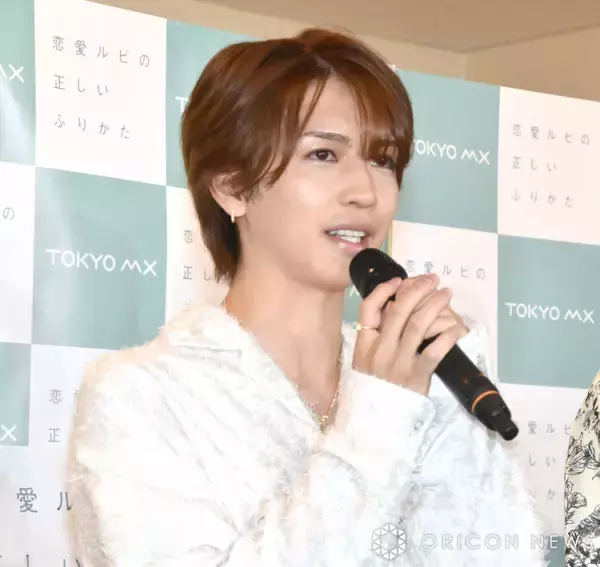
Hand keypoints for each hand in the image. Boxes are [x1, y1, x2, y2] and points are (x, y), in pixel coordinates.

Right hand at [352, 274, 468, 395]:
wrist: (377, 419)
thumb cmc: (374, 383)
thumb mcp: (365, 359)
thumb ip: (376, 334)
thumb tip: (394, 306)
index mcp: (364, 344)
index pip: (369, 309)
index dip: (383, 291)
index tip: (399, 281)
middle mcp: (380, 350)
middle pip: (398, 311)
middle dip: (418, 290)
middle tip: (433, 279)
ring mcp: (398, 363)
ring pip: (419, 324)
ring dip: (435, 304)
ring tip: (446, 293)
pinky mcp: (417, 376)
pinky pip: (435, 351)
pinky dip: (447, 336)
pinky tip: (456, 327)